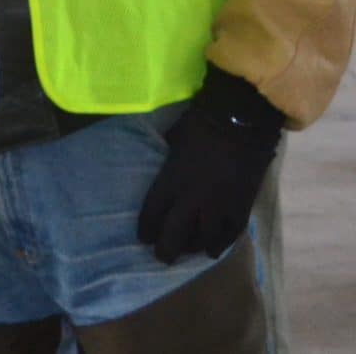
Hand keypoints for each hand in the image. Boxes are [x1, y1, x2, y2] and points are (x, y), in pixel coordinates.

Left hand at [137, 68, 281, 264]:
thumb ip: (168, 160)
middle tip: (162, 258)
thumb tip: (166, 166)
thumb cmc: (199, 126)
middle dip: (166, 249)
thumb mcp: (172, 141)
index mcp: (169, 180)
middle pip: (175, 233)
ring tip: (188, 251)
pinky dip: (221, 244)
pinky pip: (229, 234)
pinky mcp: (241, 208)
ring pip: (203, 238)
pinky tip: (213, 250)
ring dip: (193, 247)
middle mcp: (191, 199)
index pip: (152, 212)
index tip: (143, 238)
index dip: (146, 228)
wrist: (239, 125)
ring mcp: (218, 206)